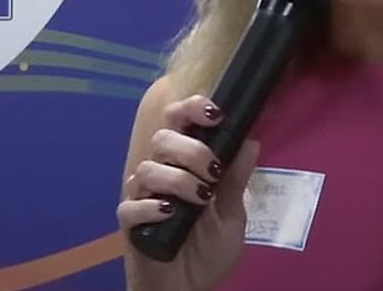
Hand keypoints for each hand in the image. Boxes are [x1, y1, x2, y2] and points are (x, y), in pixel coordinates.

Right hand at [116, 94, 259, 290]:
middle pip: (163, 138)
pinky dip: (153, 206)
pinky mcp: (131, 225)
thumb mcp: (232, 215)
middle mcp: (162, 174)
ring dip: (179, 179)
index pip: (179, 122)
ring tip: (201, 199)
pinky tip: (173, 215)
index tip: (215, 114)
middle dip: (191, 149)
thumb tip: (252, 141)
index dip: (192, 109)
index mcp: (187, 165)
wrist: (189, 289)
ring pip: (147, 168)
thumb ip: (237, 180)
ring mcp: (144, 198)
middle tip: (213, 171)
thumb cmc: (208, 251)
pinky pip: (130, 205)